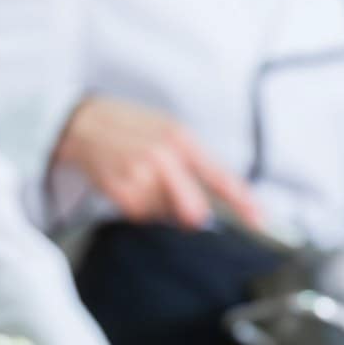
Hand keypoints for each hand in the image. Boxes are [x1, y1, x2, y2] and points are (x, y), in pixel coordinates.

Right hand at [54, 97, 261, 230]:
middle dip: (192, 215)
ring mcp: (140, 174)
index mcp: (181, 139)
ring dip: (159, 207)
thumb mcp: (169, 131)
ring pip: (166, 214)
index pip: (220, 177)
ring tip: (142, 180)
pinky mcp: (119, 190)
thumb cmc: (131, 127)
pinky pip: (142, 215)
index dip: (243, 202)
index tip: (260, 221)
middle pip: (194, 210)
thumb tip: (209, 206)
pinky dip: (139, 208)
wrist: (83, 123)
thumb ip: (194, 165)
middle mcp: (163, 156)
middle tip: (187, 210)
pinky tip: (129, 185)